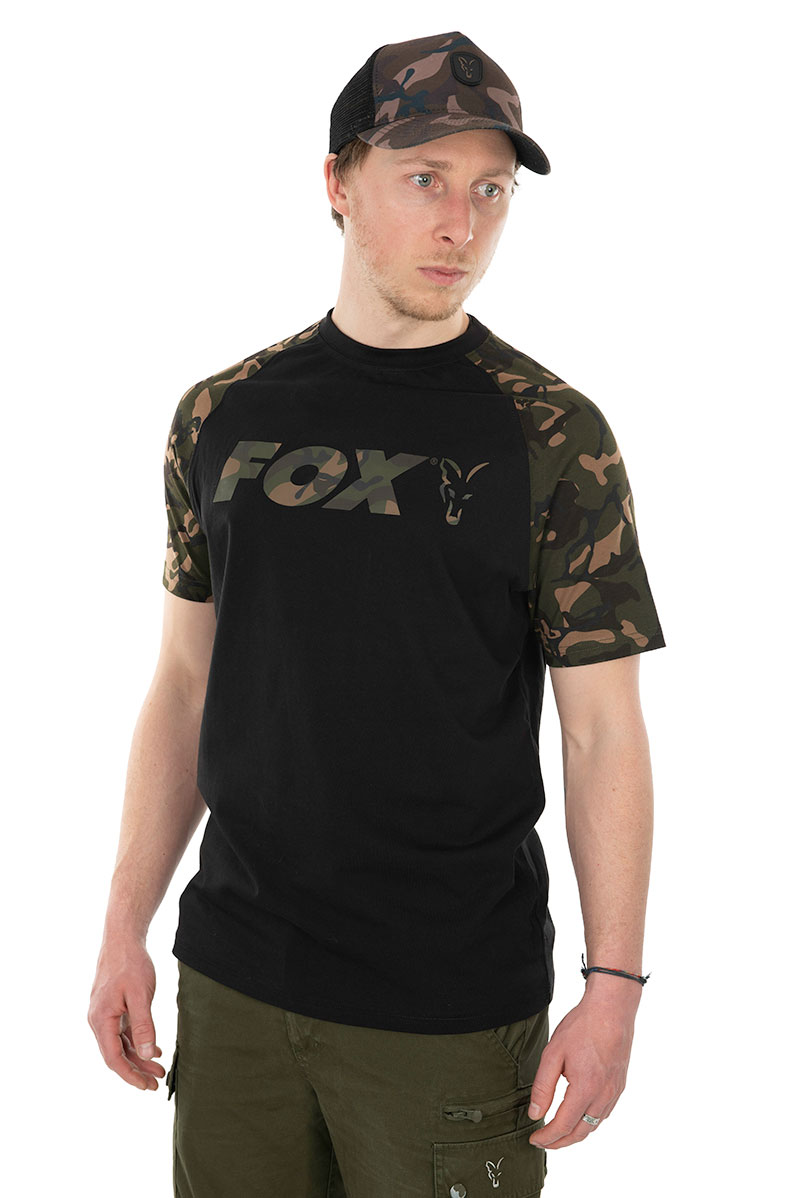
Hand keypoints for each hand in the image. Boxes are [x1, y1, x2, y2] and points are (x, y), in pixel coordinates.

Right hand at [87, 938, 166, 1091]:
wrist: (123, 938)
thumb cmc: (131, 964)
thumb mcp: (140, 995)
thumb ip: (144, 1026)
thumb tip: (147, 1055)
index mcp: (101, 1020)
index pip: (113, 1058)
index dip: (130, 1075)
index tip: (146, 1086)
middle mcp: (99, 1020)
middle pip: (116, 1054)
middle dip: (136, 1070)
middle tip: (156, 1083)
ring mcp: (105, 1014)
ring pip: (120, 1044)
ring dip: (138, 1057)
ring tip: (159, 1069)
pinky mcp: (113, 1007)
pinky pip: (123, 1032)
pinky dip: (137, 1042)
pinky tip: (153, 1048)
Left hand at [527, 987, 637, 1149]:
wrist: (611, 1009)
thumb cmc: (582, 1027)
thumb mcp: (553, 1054)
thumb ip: (543, 1087)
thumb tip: (535, 1114)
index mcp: (585, 1089)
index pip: (564, 1126)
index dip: (548, 1137)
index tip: (534, 1140)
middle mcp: (603, 1095)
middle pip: (581, 1132)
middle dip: (561, 1142)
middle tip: (544, 1142)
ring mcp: (614, 1091)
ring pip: (595, 1125)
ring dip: (576, 1133)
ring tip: (558, 1132)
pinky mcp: (619, 1085)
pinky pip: (604, 1113)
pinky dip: (590, 1121)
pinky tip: (579, 1115)